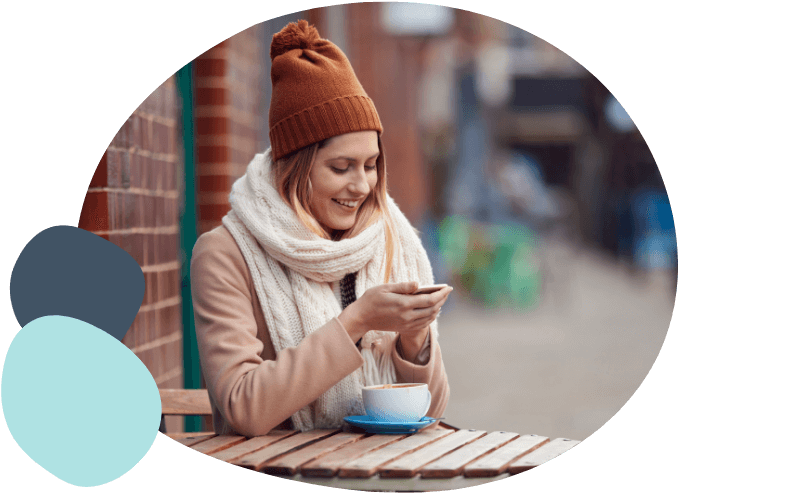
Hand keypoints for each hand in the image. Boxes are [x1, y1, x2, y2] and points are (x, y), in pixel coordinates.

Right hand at [338, 282, 452, 342]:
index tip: (448, 287)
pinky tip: (432, 309)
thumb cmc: (372, 299)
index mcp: (403, 304)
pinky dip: (431, 316)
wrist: (362, 318)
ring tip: (441, 299)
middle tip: (447, 291)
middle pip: (432, 309)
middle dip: (442, 300)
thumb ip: (403, 286)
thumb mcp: (385, 288)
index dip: (441, 294)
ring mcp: (406, 324)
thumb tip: (418, 284)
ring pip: (429, 317)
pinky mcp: (404, 328)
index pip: (429, 300)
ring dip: (438, 308)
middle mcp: (407, 316)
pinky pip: (423, 324)